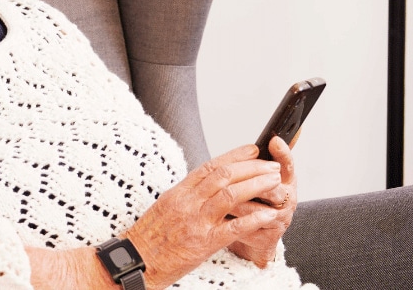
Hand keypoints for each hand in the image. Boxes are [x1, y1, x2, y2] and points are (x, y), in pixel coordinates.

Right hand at [122, 145, 282, 289]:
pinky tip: (269, 215)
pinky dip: (254, 219)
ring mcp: (196, 222)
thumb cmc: (149, 238)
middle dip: (252, 168)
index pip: (210, 166)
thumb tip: (207, 184)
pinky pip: (233, 228)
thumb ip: (187, 195)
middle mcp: (188, 202)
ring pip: (230, 195)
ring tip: (275, 182)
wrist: (137, 262)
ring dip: (256, 186)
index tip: (253, 150)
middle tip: (272, 165)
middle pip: (224, 176)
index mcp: (179, 192)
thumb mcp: (165, 207)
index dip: (234, 155)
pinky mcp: (203, 243)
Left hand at [226, 136, 297, 266]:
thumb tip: (252, 144)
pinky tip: (220, 216)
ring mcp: (280, 220)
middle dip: (250, 181)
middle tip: (231, 177)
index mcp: (286, 181)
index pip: (288, 164)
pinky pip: (247, 227)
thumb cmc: (252, 200)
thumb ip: (254, 163)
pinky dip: (231, 221)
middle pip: (272, 185)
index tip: (274, 141)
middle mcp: (287, 199)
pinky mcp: (268, 237)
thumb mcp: (254, 179)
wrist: (253, 235)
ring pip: (255, 208)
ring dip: (234, 202)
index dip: (283, 153)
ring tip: (218, 199)